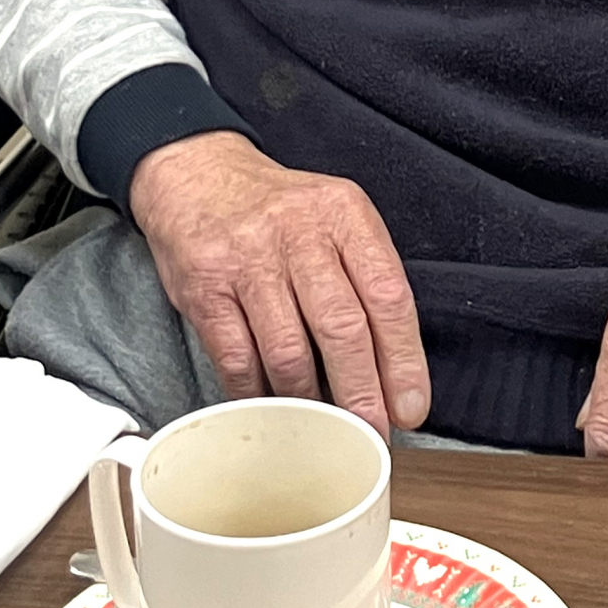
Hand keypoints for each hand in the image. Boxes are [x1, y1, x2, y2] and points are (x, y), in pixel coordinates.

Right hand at [128, 131, 429, 438]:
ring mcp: (247, 260)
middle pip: (342, 328)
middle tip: (371, 434)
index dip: (404, 360)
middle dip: (362, 394)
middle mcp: (298, 232)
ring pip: (289, 353)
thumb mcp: (334, 217)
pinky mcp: (205, 288)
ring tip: (323, 427)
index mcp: (343, 214)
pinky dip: (258, 395)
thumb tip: (392, 368)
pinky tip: (274, 407)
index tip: (410, 406)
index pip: (388, 295)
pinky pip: (238, 360)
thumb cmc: (277, 210)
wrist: (196, 174)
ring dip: (310, 403)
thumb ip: (364, 277)